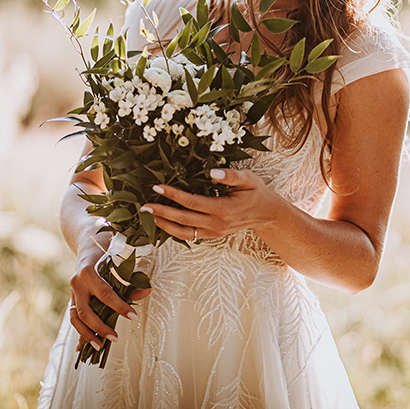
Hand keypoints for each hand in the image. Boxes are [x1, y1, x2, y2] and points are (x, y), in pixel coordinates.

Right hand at [68, 239, 150, 349]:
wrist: (87, 242)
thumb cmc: (106, 247)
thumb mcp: (119, 256)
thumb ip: (130, 275)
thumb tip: (146, 291)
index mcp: (88, 271)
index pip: (104, 294)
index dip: (119, 306)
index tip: (133, 317)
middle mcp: (76, 283)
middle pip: (85, 311)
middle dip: (100, 327)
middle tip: (115, 337)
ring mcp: (72, 292)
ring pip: (76, 318)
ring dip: (86, 334)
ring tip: (100, 347)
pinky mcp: (73, 299)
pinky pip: (74, 318)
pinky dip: (80, 333)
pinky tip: (84, 348)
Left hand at [141, 168, 281, 240]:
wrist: (266, 213)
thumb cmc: (256, 191)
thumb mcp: (248, 178)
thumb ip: (231, 175)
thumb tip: (212, 172)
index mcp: (223, 209)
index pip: (192, 202)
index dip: (173, 195)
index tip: (157, 187)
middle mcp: (217, 224)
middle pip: (183, 220)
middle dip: (162, 213)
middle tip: (143, 206)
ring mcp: (214, 232)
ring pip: (184, 232)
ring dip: (164, 225)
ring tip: (147, 217)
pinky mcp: (212, 236)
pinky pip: (189, 236)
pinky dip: (174, 231)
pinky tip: (162, 224)